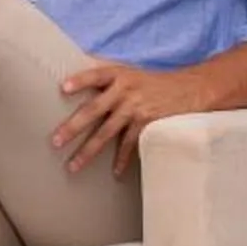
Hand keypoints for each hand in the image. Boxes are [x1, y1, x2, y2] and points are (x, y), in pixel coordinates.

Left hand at [52, 62, 208, 177]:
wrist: (191, 88)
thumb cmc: (152, 83)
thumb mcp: (130, 73)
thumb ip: (106, 78)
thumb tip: (74, 74)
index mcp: (118, 74)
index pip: (96, 75)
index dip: (80, 80)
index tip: (63, 88)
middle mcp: (125, 90)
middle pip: (94, 109)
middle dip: (73, 126)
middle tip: (55, 141)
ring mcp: (136, 108)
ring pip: (107, 132)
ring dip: (89, 151)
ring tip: (73, 166)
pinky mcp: (148, 123)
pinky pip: (130, 144)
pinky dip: (123, 159)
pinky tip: (114, 172)